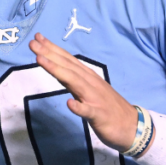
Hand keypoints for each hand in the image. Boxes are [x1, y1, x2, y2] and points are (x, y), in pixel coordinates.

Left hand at [30, 33, 139, 151]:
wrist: (132, 125)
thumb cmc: (108, 107)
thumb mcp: (89, 90)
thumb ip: (74, 80)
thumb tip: (58, 69)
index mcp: (87, 77)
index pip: (68, 60)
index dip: (52, 49)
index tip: (37, 38)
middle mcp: (90, 83)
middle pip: (67, 67)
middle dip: (49, 54)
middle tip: (32, 43)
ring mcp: (95, 99)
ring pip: (74, 83)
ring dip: (58, 71)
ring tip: (41, 61)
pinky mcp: (99, 115)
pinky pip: (88, 111)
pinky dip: (79, 107)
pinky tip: (70, 103)